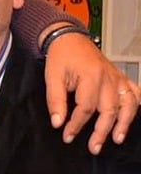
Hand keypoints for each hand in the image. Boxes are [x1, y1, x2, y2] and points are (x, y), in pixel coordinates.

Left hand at [44, 33, 140, 154]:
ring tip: (117, 139)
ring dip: (123, 123)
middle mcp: (108, 78)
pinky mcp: (120, 77)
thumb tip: (57, 122)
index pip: (86, 108)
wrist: (68, 38)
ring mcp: (117, 77)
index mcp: (90, 76)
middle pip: (109, 110)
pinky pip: (134, 92)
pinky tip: (131, 116)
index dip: (76, 125)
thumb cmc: (60, 56)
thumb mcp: (52, 77)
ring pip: (127, 104)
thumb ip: (55, 100)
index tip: (67, 136)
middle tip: (93, 147)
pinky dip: (135, 105)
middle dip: (101, 131)